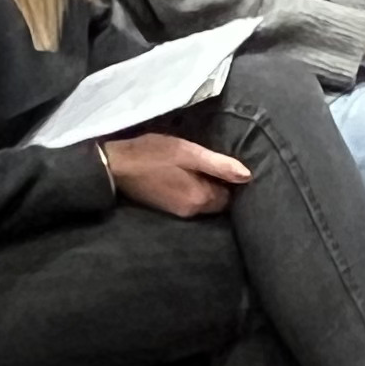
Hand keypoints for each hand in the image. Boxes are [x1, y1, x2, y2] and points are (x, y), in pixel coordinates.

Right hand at [97, 132, 249, 217]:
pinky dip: (193, 190)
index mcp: (200, 199)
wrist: (116, 166)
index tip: (227, 164)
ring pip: (204, 201)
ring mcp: (179, 213)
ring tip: (201, 167)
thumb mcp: (188, 152)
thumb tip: (248, 176)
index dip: (231, 180)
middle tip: (215, 163)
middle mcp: (192, 212)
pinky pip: (191, 201)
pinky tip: (186, 176)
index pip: (231, 196)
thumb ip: (218, 164)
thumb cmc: (153, 154)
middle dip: (220, 185)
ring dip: (206, 187)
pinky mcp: (168, 209)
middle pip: (218, 201)